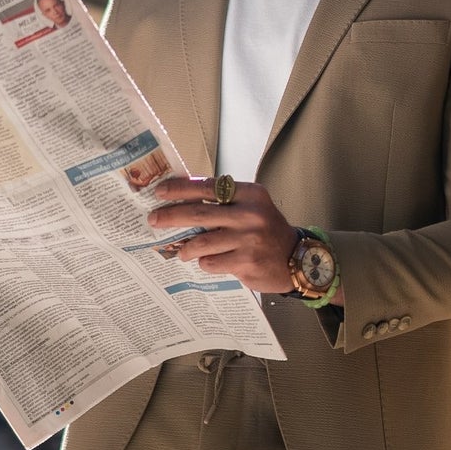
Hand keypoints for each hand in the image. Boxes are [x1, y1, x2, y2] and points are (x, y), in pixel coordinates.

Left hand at [148, 176, 297, 293]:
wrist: (296, 259)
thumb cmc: (267, 231)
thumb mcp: (252, 206)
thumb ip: (223, 202)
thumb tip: (182, 199)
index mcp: (249, 194)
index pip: (207, 187)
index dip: (180, 189)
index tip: (159, 191)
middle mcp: (249, 213)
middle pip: (198, 214)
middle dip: (171, 216)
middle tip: (154, 220)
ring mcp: (248, 239)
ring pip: (202, 242)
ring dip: (186, 248)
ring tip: (182, 252)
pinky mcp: (246, 262)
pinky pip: (212, 262)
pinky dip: (205, 263)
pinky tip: (208, 262)